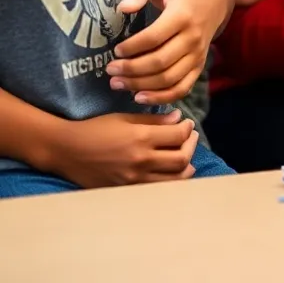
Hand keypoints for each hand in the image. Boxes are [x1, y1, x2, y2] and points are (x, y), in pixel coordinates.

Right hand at [45, 109, 198, 187]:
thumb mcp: (125, 118)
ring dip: (185, 166)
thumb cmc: (96, 129)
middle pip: (182, 159)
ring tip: (183, 155)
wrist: (67, 151)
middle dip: (191, 146)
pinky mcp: (126, 191)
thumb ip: (154, 120)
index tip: (186, 123)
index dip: (188, 128)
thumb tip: (178, 118)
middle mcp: (140, 161)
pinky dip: (168, 180)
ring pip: (174, 179)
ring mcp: (134, 180)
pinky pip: (156, 189)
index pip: (179, 135)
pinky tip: (169, 171)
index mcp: (141, 138)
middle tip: (190, 137)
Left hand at [105, 0, 227, 104]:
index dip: (132, 47)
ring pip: (168, 78)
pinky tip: (139, 97)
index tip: (115, 50)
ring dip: (140, 85)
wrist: (212, 2)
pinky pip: (182, 88)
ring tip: (117, 83)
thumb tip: (123, 8)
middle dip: (131, 70)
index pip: (154, 37)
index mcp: (183, 15)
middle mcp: (193, 37)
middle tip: (110, 70)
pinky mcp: (199, 66)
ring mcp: (198, 54)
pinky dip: (161, 97)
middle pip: (160, 62)